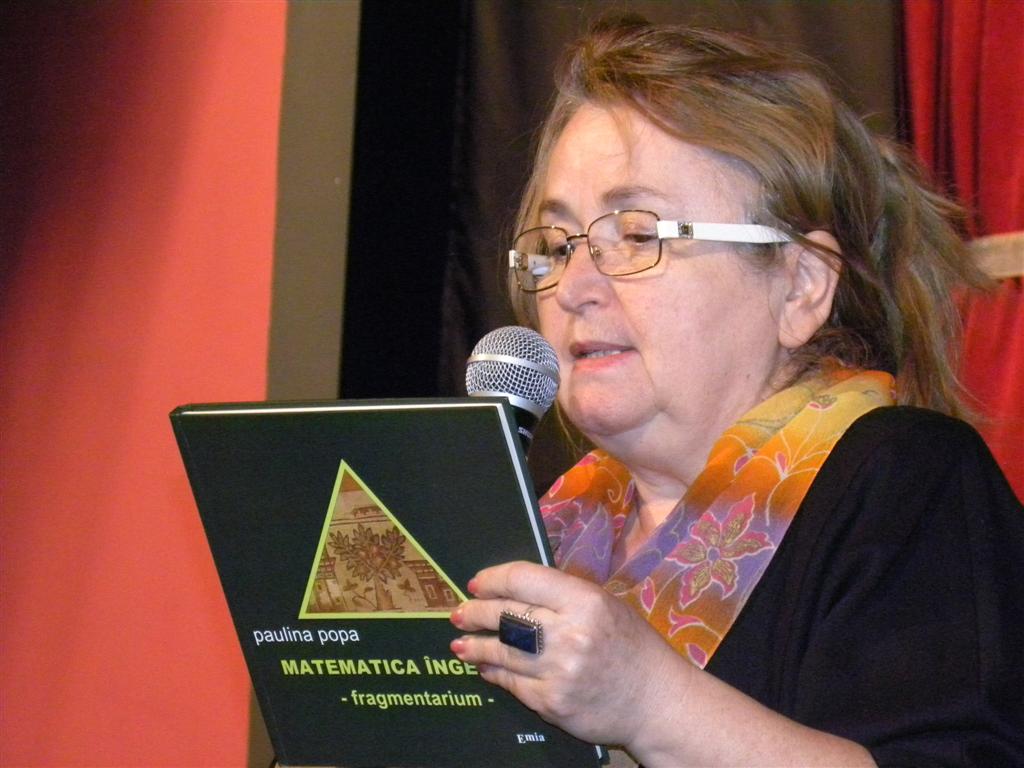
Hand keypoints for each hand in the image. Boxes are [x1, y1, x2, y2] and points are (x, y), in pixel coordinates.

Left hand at [448, 560, 688, 747]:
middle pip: (506, 615)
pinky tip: (486, 667)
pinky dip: (495, 673)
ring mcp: (559, 671)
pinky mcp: (553, 703)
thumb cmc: (630, 646)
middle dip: (476, 612)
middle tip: (460, 612)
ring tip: (460, 643)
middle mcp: (570, 634)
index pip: (522, 579)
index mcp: (584, 600)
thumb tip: (512, 587)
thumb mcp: (604, 605)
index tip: (477, 584)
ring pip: (501, 651)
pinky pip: (512, 683)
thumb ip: (562, 594)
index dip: (492, 579)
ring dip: (475, 646)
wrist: (655, 701)